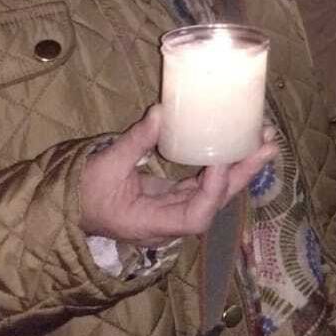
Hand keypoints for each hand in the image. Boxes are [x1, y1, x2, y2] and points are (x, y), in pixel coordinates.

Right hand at [79, 106, 277, 245]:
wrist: (68, 207)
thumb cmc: (82, 192)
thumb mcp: (105, 167)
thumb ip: (134, 142)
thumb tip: (161, 111)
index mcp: (152, 223)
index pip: (196, 216)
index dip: (214, 190)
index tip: (222, 159)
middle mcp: (170, 222)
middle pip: (216, 202)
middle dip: (243, 173)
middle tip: (267, 145)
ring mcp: (173, 210)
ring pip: (215, 192)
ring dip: (239, 167)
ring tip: (264, 140)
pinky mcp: (173, 197)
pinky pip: (203, 183)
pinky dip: (221, 165)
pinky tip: (238, 145)